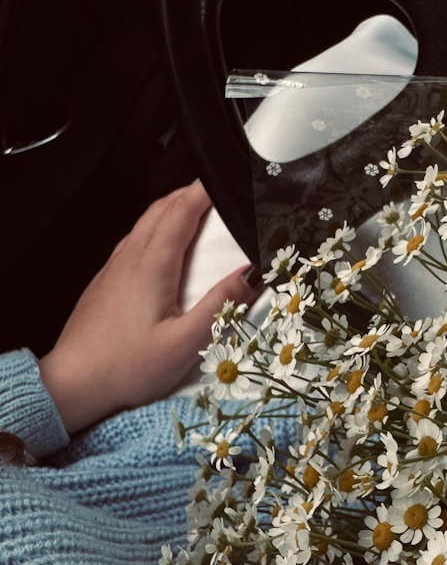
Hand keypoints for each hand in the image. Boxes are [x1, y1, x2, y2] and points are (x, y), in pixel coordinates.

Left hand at [40, 181, 259, 433]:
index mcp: (152, 266)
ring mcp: (114, 269)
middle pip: (160, 209)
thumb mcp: (185, 343)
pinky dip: (156, 230)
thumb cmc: (126, 367)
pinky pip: (133, 242)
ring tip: (195, 211)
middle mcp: (130, 260)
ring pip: (144, 223)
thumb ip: (221, 306)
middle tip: (215, 192)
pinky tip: (164, 247)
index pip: (180, 212)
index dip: (203, 191)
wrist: (74, 384)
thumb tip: (252, 275)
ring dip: (171, 209)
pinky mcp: (106, 283)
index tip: (223, 181)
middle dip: (189, 193)